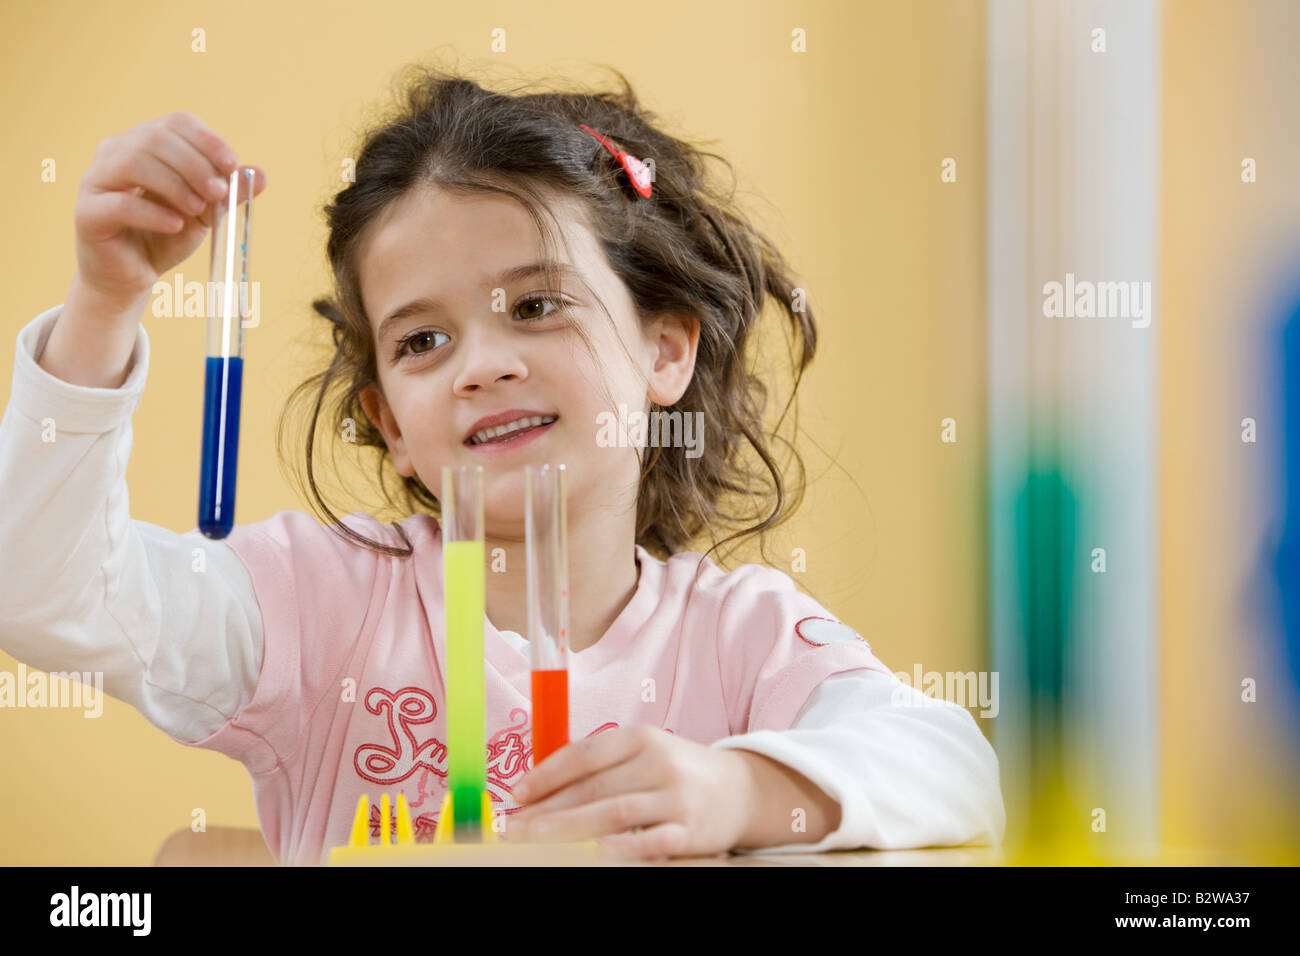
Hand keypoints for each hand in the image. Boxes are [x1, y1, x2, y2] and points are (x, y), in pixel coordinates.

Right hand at [73, 111, 267, 311]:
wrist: (133, 274)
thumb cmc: (167, 234)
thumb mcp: (205, 211)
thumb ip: (227, 193)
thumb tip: (261, 176)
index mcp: (144, 143)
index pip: (175, 123)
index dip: (206, 140)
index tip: (231, 165)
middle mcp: (115, 152)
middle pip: (154, 139)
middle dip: (194, 165)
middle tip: (218, 193)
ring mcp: (96, 180)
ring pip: (133, 162)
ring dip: (174, 184)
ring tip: (198, 209)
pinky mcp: (87, 212)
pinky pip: (120, 204)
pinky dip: (153, 213)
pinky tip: (176, 225)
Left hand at [504, 725, 754, 860]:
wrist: (739, 790)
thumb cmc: (676, 771)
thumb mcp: (644, 753)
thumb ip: (601, 765)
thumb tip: (541, 786)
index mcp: (641, 737)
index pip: (586, 754)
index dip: (548, 773)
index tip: (518, 792)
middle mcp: (659, 762)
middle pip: (594, 787)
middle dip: (549, 808)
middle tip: (517, 826)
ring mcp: (676, 797)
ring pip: (614, 813)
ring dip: (570, 827)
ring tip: (537, 839)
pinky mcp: (691, 830)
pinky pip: (651, 841)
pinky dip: (622, 847)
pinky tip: (596, 853)